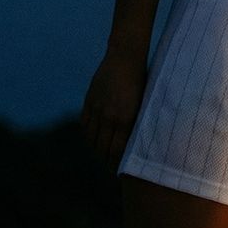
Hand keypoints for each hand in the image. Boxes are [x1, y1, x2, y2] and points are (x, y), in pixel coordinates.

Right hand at [80, 45, 146, 169]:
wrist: (125, 58)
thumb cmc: (141, 81)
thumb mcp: (143, 104)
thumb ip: (136, 123)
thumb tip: (135, 142)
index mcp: (126, 119)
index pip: (117, 151)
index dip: (116, 163)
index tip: (119, 170)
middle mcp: (110, 117)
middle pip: (103, 147)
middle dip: (106, 159)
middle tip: (109, 165)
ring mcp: (97, 109)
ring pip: (92, 138)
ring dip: (95, 148)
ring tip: (100, 153)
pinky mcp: (89, 101)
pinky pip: (84, 124)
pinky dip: (87, 134)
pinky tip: (92, 137)